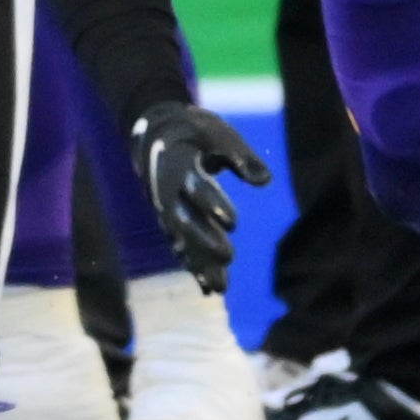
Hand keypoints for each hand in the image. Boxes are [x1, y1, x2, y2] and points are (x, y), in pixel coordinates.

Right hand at [126, 101, 270, 293]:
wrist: (154, 136)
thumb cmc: (193, 132)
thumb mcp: (217, 132)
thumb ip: (240, 156)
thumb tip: (265, 181)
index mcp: (179, 164)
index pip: (194, 187)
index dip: (212, 204)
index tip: (233, 221)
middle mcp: (168, 192)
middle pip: (183, 220)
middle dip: (203, 240)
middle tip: (228, 256)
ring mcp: (166, 210)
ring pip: (181, 240)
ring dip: (199, 263)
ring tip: (220, 286)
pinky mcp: (170, 222)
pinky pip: (180, 247)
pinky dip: (194, 266)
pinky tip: (210, 287)